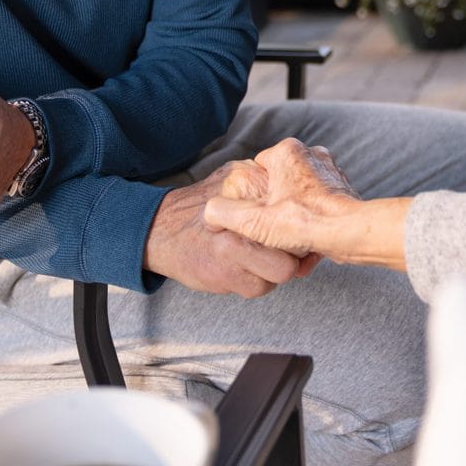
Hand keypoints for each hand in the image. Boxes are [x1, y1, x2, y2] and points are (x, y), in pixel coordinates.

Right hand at [143, 166, 315, 297]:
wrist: (162, 230)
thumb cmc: (202, 204)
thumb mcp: (232, 177)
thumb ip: (263, 179)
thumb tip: (301, 180)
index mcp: (248, 187)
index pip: (295, 208)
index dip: (303, 222)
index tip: (302, 228)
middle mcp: (242, 217)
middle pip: (295, 243)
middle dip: (295, 251)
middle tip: (286, 248)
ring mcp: (234, 249)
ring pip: (282, 271)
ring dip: (275, 268)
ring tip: (260, 256)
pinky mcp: (226, 275)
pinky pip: (260, 288)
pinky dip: (256, 281)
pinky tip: (244, 267)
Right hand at [202, 139, 359, 256]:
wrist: (352, 233)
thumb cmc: (304, 223)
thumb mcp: (253, 221)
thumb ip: (224, 213)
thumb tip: (209, 213)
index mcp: (287, 152)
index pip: (259, 169)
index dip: (254, 196)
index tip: (257, 215)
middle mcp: (312, 154)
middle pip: (281, 183)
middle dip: (276, 207)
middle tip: (275, 231)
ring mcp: (330, 170)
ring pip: (300, 194)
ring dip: (295, 216)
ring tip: (293, 239)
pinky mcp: (343, 188)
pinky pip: (319, 204)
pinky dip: (313, 220)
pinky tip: (311, 240)